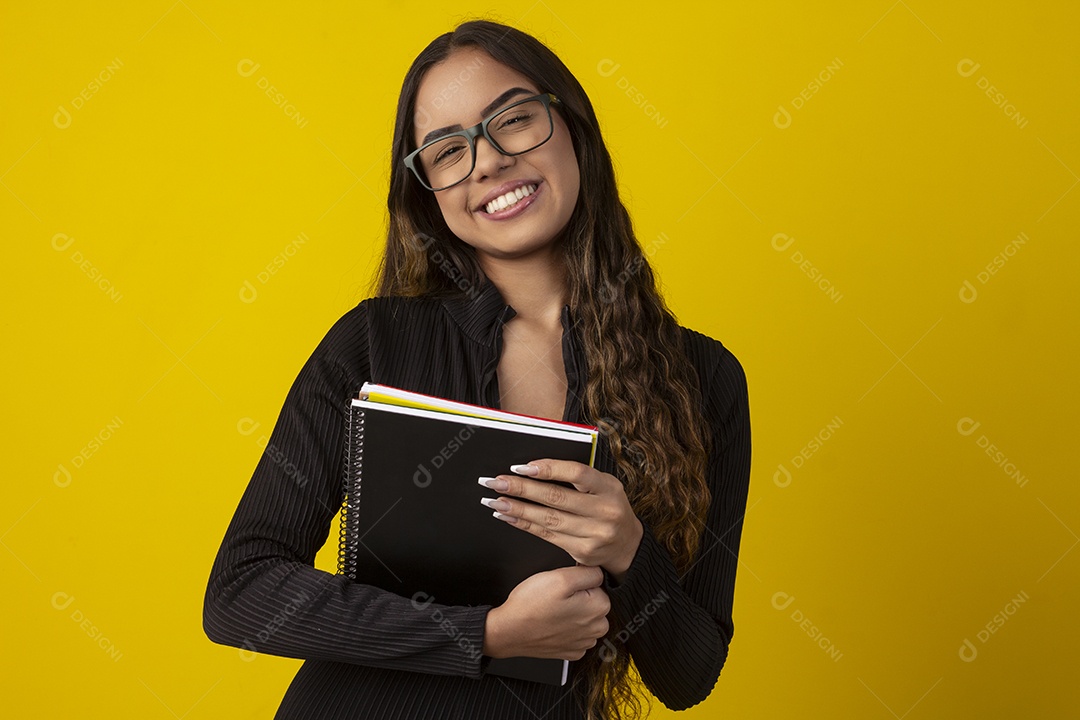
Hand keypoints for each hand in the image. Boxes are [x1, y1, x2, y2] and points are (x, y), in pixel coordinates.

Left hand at [479, 460, 643, 581]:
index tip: (522, 467)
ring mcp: (593, 534)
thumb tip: (535, 468)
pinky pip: (547, 536)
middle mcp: (604, 512)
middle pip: (556, 498)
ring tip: (495, 500)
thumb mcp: (605, 486)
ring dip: (517, 509)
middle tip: (496, 481)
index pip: (577, 473)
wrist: (627, 546)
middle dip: (522, 489)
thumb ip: (579, 477)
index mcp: (609, 488)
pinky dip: (525, 525)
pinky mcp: (581, 551)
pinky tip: (508, 517)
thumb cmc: (609, 507)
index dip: (548, 468)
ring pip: (548, 519)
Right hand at [482, 565, 609, 659]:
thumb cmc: (531, 606)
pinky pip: (575, 634)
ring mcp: (584, 643)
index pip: (598, 584)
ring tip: (552, 611)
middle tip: (556, 598)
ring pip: (584, 618)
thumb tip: (599, 572)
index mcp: (599, 608)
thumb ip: (588, 572)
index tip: (564, 588)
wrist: (509, 631)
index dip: (578, 582)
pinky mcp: (571, 651)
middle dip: (578, 598)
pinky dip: (565, 629)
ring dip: (572, 613)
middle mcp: (596, 629)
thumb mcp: (560, 577)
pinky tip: (552, 625)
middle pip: (594, 602)